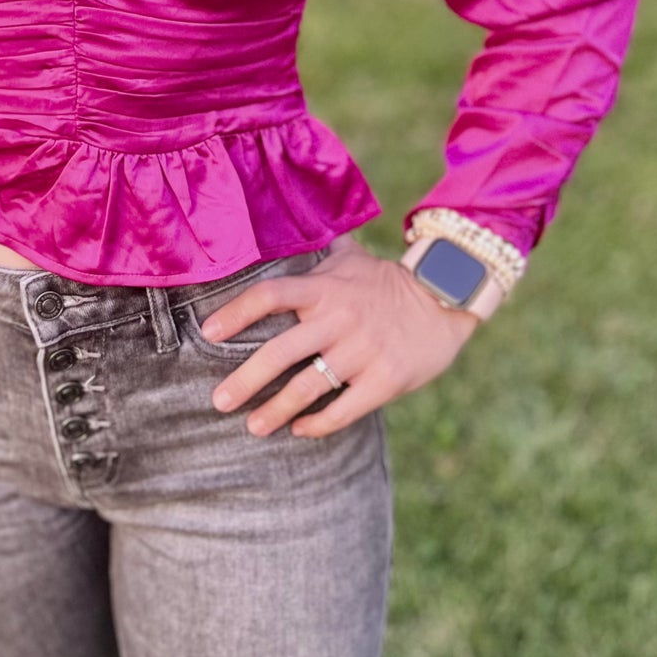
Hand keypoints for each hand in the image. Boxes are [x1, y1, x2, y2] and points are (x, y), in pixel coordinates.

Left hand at [199, 235, 479, 438]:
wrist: (447, 300)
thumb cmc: (389, 281)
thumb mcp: (353, 259)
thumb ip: (318, 252)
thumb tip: (287, 227)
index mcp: (324, 288)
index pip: (270, 296)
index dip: (236, 313)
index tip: (209, 333)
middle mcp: (339, 319)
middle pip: (279, 352)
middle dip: (245, 381)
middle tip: (218, 401)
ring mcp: (362, 351)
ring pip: (307, 387)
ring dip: (276, 410)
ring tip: (254, 426)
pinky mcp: (386, 379)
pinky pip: (344, 409)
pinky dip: (318, 424)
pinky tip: (299, 430)